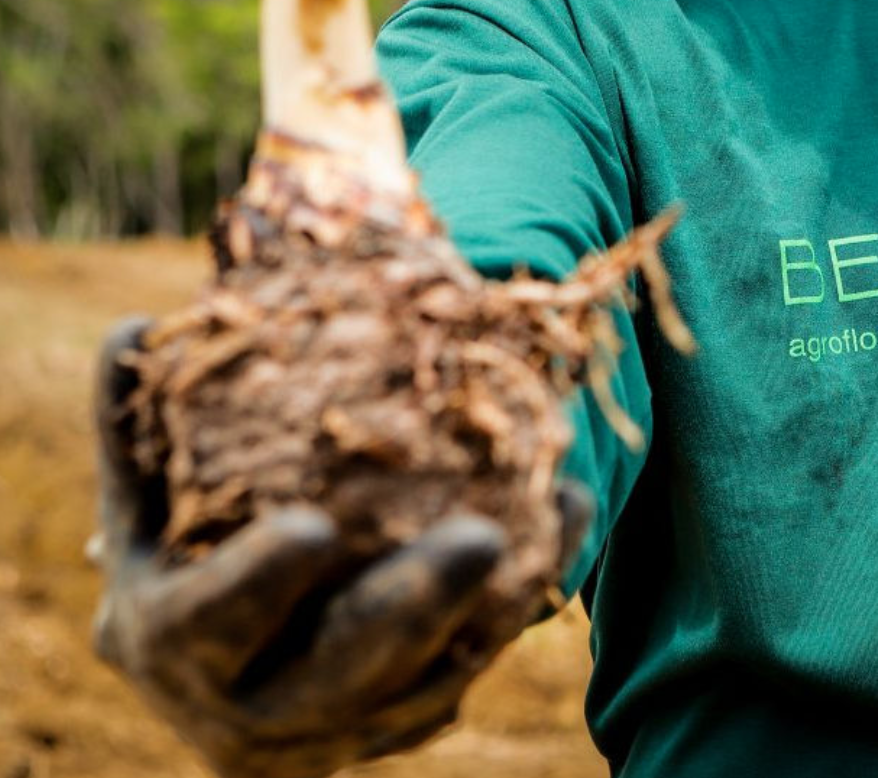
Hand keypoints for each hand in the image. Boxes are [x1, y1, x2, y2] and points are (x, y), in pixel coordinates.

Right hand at [90, 317, 592, 777]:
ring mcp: (328, 733)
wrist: (216, 674)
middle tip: (485, 537)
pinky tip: (565, 517)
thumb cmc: (179, 556)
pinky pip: (472, 668)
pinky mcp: (394, 728)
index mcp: (170, 641)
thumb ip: (136, 425)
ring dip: (500, 601)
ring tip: (556, 508)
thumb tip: (131, 325)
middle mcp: (245, 709)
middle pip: (339, 672)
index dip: (258, 580)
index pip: (210, 621)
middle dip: (415, 607)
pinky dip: (524, 597)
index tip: (315, 527)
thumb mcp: (145, 500)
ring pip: (426, 681)